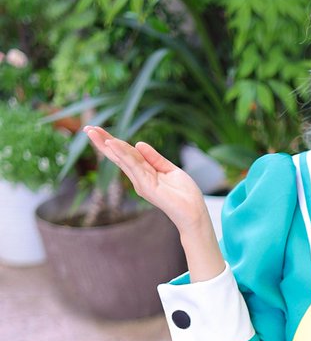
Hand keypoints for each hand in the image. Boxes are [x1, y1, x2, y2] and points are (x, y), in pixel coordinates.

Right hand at [83, 125, 210, 234]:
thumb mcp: (170, 170)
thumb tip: (139, 143)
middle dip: (102, 142)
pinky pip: (133, 166)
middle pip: (118, 156)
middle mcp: (139, 178)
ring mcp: (141, 182)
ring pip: (122, 158)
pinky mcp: (146, 186)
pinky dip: (122, 154)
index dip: (113, 142)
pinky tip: (112, 144)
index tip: (99, 130)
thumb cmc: (184, 194)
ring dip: (107, 145)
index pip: (126, 154)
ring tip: (93, 132)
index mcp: (144, 173)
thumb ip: (155, 158)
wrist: (194, 211)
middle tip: (87, 128)